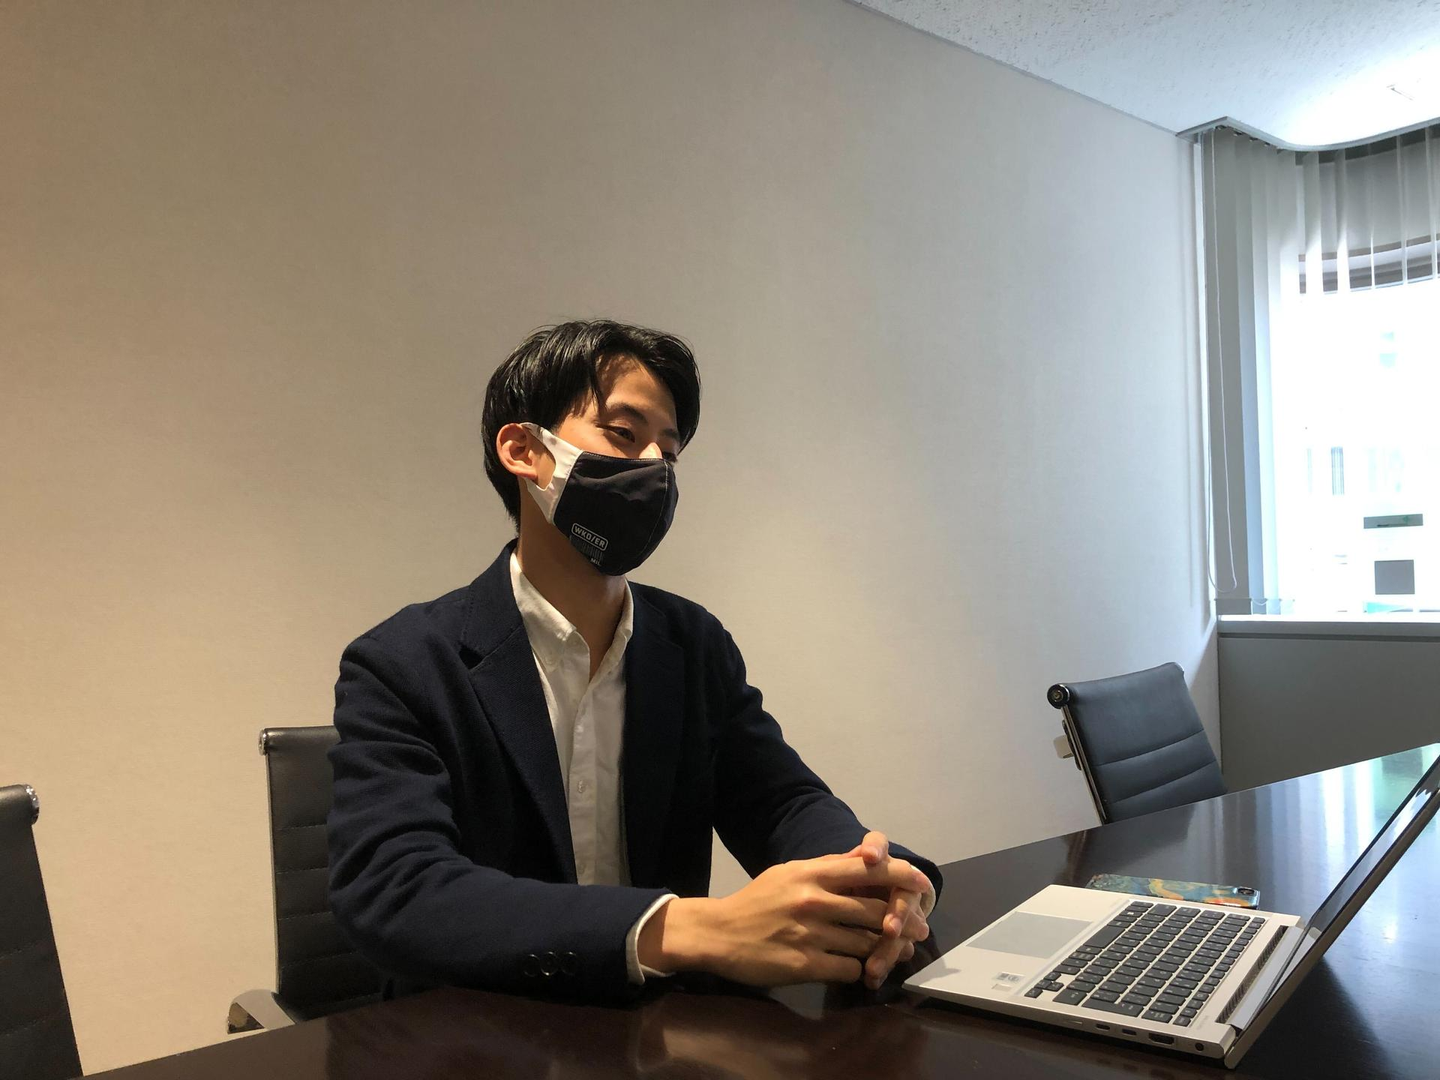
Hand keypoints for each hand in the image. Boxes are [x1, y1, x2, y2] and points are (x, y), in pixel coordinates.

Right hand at [637, 854, 931, 986]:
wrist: (720, 933)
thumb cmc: (758, 901)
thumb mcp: (790, 873)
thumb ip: (828, 866)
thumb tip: (867, 857)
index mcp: (811, 873)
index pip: (867, 869)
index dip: (902, 875)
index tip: (923, 883)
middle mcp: (813, 900)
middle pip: (875, 909)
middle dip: (903, 921)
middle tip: (919, 928)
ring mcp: (809, 933)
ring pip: (867, 942)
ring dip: (887, 949)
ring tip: (898, 952)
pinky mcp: (804, 964)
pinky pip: (848, 968)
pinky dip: (859, 968)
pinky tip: (860, 968)